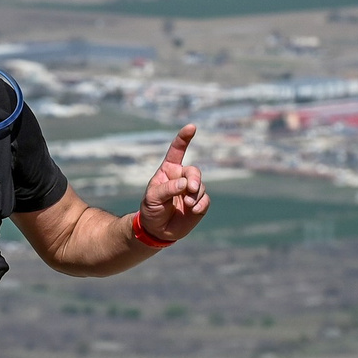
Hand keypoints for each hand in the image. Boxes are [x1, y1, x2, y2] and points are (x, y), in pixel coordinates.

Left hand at [137, 125, 209, 244]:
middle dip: (194, 179)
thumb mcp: (153, 198)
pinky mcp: (199, 203)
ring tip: (188, 203)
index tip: (191, 127)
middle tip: (190, 188)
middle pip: (193, 171)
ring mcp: (191, 190)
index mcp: (168, 170)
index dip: (184, 138)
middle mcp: (181, 177)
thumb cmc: (151, 209)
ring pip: (200, 186)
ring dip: (195, 194)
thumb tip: (185, 183)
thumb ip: (168, 188)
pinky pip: (206, 199)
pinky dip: (201, 204)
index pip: (177, 151)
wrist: (157, 230)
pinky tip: (193, 209)